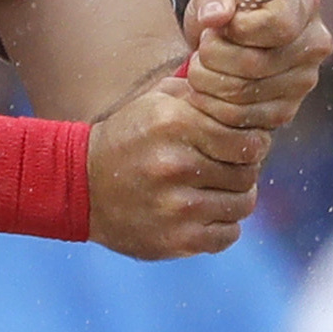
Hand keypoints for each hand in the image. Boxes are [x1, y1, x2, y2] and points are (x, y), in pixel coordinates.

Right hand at [87, 74, 265, 259]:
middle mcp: (176, 165)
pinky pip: (229, 235)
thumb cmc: (128, 137)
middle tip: (227, 166)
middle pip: (248, 172)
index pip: (247, 139)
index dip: (252, 142)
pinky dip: (223, 225)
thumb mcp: (156, 100)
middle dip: (243, 168)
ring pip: (243, 204)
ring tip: (216, 188)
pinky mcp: (176, 240)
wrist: (80, 185)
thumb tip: (246, 91)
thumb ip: (201, 92)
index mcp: (174, 124)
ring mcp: (177, 207)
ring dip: (236, 197)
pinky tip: (205, 212)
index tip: (243, 144)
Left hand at [178, 0, 330, 132]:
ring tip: (199, 66)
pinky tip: (205, 89)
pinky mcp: (286, 112)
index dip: (239, 28)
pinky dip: (211, 105)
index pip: (278, 25)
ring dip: (206, 81)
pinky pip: (239, 117)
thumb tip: (213, 17)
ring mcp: (304, 82)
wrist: (225, 47)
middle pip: (256, 63)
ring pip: (244, 93)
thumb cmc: (226, 13)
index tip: (220, 25)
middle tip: (200, 48)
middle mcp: (314, 45)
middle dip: (212, 56)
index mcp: (304, 5)